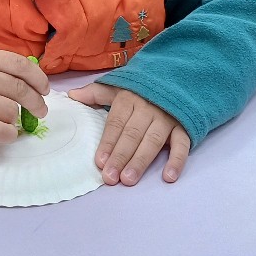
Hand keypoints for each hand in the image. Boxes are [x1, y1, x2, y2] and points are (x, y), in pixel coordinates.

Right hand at [0, 49, 48, 145]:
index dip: (38, 79)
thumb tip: (34, 81)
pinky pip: (1, 131)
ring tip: (9, 120)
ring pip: (11, 111)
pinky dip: (9, 134)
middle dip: (36, 103)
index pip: (19, 65)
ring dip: (16, 119)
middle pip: (19, 90)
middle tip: (41, 110)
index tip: (45, 90)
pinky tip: (6, 133)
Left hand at [67, 83, 189, 185]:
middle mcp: (148, 108)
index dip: (108, 142)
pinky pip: (182, 144)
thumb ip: (96, 93)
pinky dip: (177, 160)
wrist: (178, 75)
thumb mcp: (119, 86)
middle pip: (132, 134)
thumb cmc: (142, 88)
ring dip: (141, 161)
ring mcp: (167, 117)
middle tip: (110, 177)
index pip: (116, 123)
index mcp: (129, 99)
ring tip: (129, 179)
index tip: (99, 161)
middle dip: (120, 156)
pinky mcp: (184, 126)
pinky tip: (168, 176)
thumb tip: (72, 95)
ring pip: (153, 141)